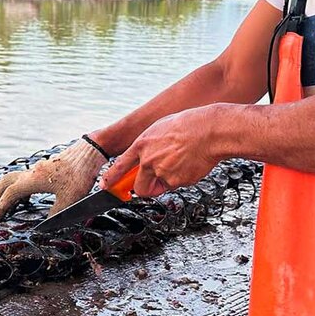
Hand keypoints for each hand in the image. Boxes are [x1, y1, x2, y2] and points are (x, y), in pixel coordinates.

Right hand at [0, 140, 106, 221]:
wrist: (90, 153)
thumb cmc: (80, 175)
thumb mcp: (69, 200)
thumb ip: (55, 214)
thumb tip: (46, 224)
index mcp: (33, 180)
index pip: (10, 195)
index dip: (0, 208)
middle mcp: (31, 173)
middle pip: (5, 183)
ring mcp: (38, 169)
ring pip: (14, 179)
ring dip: (6, 192)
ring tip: (5, 206)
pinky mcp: (46, 168)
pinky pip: (24, 178)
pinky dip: (19, 189)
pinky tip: (26, 198)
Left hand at [101, 106, 220, 196]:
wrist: (208, 131)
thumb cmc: (189, 126)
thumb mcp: (160, 129)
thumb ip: (149, 146)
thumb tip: (145, 157)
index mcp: (141, 144)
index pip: (120, 166)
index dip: (111, 179)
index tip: (106, 186)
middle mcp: (148, 160)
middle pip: (138, 187)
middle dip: (144, 189)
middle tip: (154, 183)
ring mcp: (161, 172)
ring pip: (159, 188)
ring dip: (165, 182)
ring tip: (179, 165)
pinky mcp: (176, 181)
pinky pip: (176, 186)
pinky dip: (181, 179)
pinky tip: (189, 164)